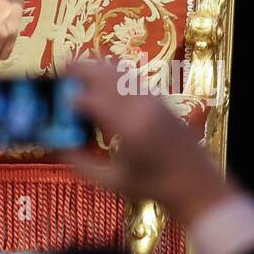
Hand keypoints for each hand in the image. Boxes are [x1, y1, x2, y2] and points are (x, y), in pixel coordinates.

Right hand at [62, 57, 237, 223]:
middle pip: (103, 71)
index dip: (69, 100)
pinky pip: (129, 76)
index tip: (56, 106)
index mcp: (128, 127)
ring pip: (117, 68)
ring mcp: (152, 98)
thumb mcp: (113, 181)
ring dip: (95, 67)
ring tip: (77, 71)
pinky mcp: (159, 98)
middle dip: (79, 67)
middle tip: (60, 70)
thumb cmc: (155, 187)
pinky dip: (111, 74)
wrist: (197, 183)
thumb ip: (82, 164)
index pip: (90, 99)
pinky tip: (101, 84)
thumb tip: (57, 147)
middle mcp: (140, 105)